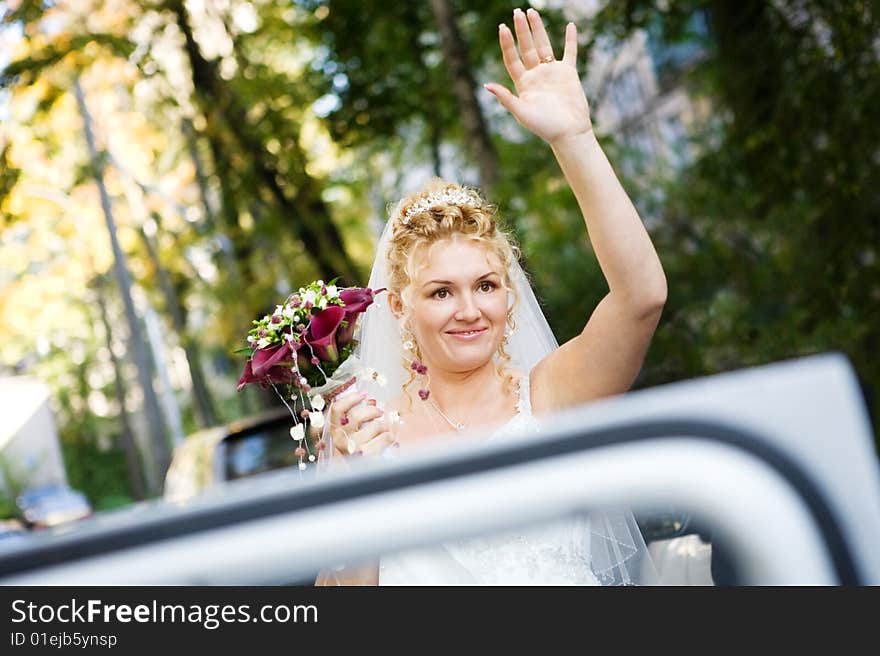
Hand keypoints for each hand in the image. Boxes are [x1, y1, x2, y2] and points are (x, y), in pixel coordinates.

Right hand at [322, 390, 396, 458]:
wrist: (351, 474)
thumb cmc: (353, 449)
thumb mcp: (349, 434)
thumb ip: (356, 418)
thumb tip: (371, 401)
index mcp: (334, 430)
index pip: (337, 409)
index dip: (350, 398)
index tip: (363, 394)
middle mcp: (341, 438)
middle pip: (356, 415)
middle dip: (372, 410)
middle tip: (380, 411)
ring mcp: (353, 447)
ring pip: (375, 425)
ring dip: (384, 425)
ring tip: (384, 428)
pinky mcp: (366, 455)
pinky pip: (385, 437)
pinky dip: (390, 435)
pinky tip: (387, 438)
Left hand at [485, 8, 592, 144]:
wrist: (569, 132)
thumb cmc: (544, 127)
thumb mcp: (521, 113)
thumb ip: (506, 97)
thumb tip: (487, 85)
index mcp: (523, 83)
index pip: (512, 58)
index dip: (507, 43)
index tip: (503, 28)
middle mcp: (536, 75)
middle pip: (526, 47)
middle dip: (521, 30)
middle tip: (516, 12)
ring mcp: (552, 72)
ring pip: (544, 45)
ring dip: (538, 29)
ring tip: (532, 12)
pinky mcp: (568, 73)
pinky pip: (569, 52)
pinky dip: (570, 40)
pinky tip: (570, 26)